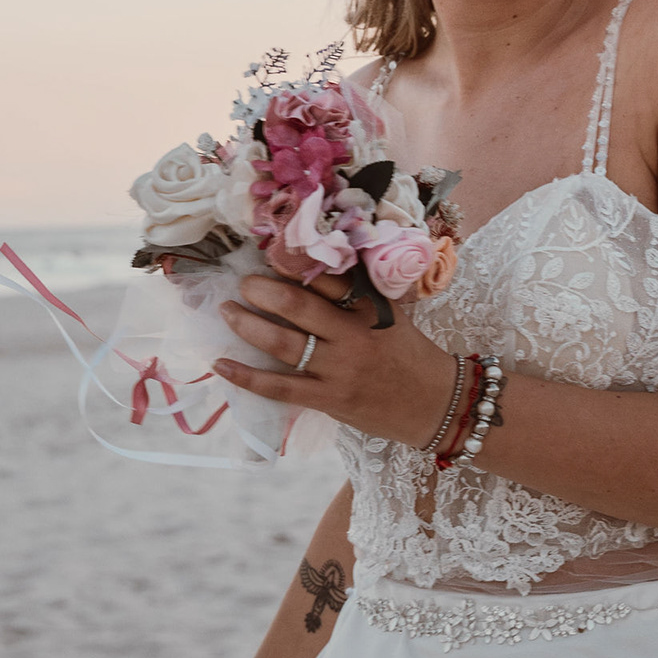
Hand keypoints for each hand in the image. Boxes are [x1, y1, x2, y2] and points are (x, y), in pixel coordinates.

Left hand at [215, 274, 459, 445]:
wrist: (436, 405)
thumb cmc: (412, 356)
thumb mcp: (390, 315)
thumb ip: (356, 296)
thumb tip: (310, 272)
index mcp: (370, 307)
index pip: (325, 276)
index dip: (291, 262)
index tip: (269, 253)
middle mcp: (352, 335)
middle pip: (296, 304)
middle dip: (260, 289)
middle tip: (242, 282)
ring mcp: (339, 369)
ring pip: (282, 343)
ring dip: (247, 323)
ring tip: (226, 309)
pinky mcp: (328, 399)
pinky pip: (279, 387)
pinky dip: (246, 376)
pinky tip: (221, 363)